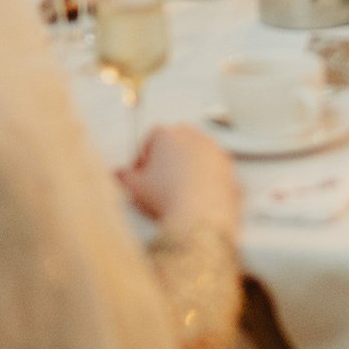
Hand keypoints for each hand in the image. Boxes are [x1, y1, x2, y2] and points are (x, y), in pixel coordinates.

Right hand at [118, 124, 238, 232]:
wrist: (201, 213)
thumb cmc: (167, 196)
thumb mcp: (134, 188)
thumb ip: (122, 176)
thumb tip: (119, 174)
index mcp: (166, 134)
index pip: (149, 140)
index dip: (143, 159)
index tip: (141, 176)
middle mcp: (192, 135)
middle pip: (174, 144)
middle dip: (165, 160)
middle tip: (158, 184)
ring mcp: (213, 149)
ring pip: (194, 155)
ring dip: (186, 169)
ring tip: (176, 193)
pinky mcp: (228, 164)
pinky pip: (212, 169)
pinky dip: (205, 179)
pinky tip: (195, 197)